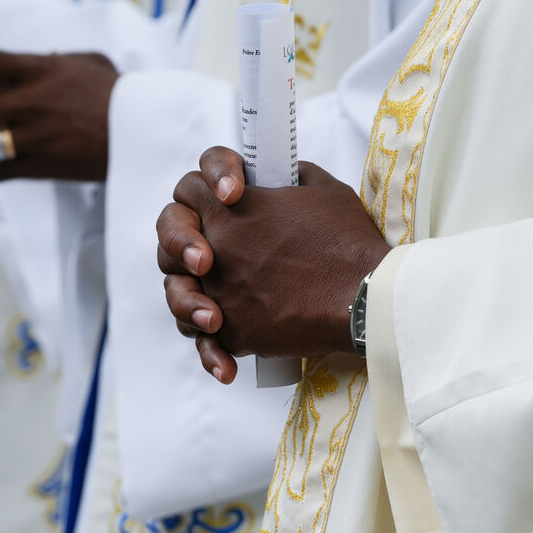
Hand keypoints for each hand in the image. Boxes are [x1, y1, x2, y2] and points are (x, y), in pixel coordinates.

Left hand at [155, 147, 389, 381]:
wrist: (364, 297)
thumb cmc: (347, 242)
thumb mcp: (321, 187)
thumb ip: (287, 176)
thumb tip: (279, 177)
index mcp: (231, 209)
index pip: (189, 190)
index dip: (203, 190)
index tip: (229, 198)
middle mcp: (216, 250)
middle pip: (167, 242)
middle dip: (179, 244)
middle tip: (204, 256)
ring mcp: (221, 294)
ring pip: (178, 295)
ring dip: (189, 299)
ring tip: (212, 309)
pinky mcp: (235, 332)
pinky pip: (206, 339)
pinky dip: (213, 348)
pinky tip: (225, 356)